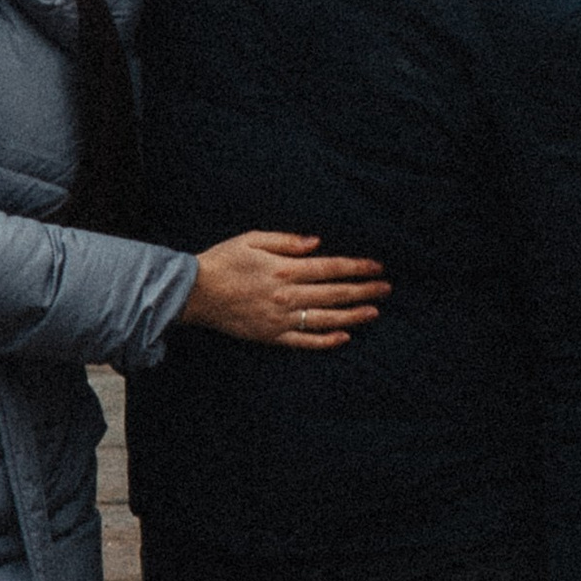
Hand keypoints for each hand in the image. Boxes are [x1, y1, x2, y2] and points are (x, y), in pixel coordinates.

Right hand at [182, 231, 389, 350]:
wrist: (194, 293)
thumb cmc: (222, 260)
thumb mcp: (252, 239)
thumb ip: (287, 241)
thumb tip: (317, 244)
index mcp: (285, 269)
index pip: (331, 268)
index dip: (357, 268)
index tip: (377, 267)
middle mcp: (287, 295)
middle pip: (335, 294)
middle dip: (364, 290)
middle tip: (386, 288)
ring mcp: (280, 319)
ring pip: (326, 319)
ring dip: (353, 315)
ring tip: (374, 311)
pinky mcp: (271, 336)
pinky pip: (304, 341)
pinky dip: (326, 340)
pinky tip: (344, 336)